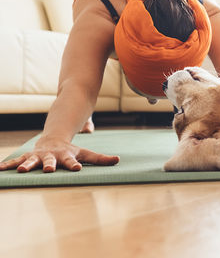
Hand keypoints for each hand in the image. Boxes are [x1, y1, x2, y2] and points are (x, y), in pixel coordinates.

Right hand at [0, 135, 119, 172]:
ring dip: (27, 165)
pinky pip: (17, 160)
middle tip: (48, 170)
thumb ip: (101, 158)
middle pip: (51, 160)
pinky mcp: (28, 156)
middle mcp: (52, 155)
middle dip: (49, 165)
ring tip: (22, 170)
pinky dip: (9, 164)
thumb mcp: (86, 153)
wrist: (54, 138)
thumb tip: (118, 160)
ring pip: (32, 160)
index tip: (77, 169)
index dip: (74, 164)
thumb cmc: (71, 151)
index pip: (72, 161)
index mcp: (67, 155)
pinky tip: (0, 169)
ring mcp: (39, 156)